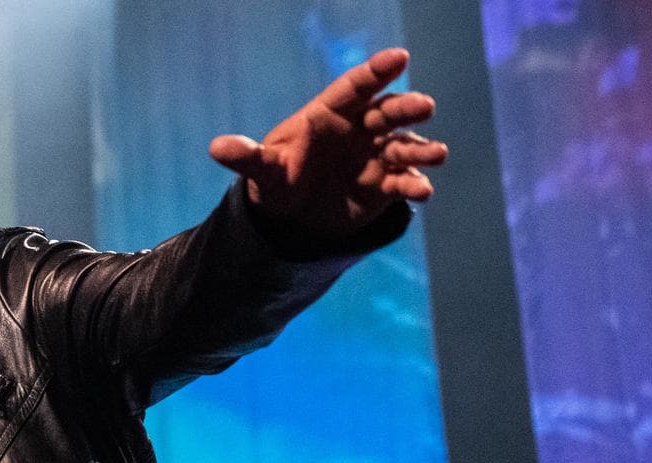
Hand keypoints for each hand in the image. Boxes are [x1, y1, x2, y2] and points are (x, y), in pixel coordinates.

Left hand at [209, 48, 446, 238]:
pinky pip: (403, 181)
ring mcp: (376, 155)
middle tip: (423, 107)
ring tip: (435, 154)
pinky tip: (421, 192)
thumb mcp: (261, 170)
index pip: (355, 87)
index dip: (376, 71)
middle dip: (406, 108)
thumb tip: (216, 147)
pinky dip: (414, 185)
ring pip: (403, 144)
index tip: (399, 57)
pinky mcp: (386, 184)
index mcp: (330, 114)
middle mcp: (360, 129)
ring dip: (421, 148)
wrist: (293, 216)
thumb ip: (245, 156)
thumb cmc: (279, 178)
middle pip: (387, 111)